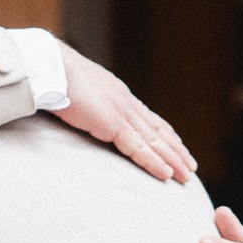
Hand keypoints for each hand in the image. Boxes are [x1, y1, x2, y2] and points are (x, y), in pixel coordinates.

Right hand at [54, 44, 194, 182]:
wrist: (52, 66)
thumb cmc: (55, 74)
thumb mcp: (77, 89)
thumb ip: (85, 102)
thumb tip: (80, 107)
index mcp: (118, 94)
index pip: (147, 117)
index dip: (163, 133)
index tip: (176, 144)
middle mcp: (126, 103)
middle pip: (157, 131)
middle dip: (175, 150)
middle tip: (190, 166)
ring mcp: (122, 113)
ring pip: (154, 142)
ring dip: (172, 160)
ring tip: (187, 175)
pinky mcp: (114, 125)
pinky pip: (139, 148)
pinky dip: (154, 162)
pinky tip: (167, 174)